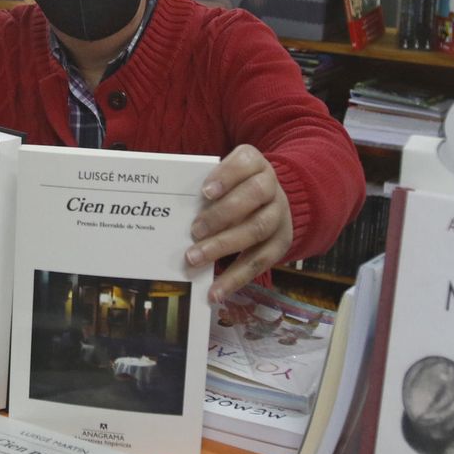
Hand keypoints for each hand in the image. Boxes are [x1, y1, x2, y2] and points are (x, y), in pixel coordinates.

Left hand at [185, 144, 293, 302]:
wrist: (272, 200)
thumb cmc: (234, 188)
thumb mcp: (224, 177)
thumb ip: (206, 187)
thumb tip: (173, 210)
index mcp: (255, 164)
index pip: (245, 163)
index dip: (226, 176)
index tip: (205, 192)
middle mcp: (272, 186)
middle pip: (254, 195)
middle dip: (222, 214)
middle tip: (194, 230)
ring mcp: (279, 215)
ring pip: (258, 228)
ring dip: (224, 245)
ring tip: (195, 258)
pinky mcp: (280, 243)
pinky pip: (260, 262)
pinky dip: (236, 278)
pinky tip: (215, 291)